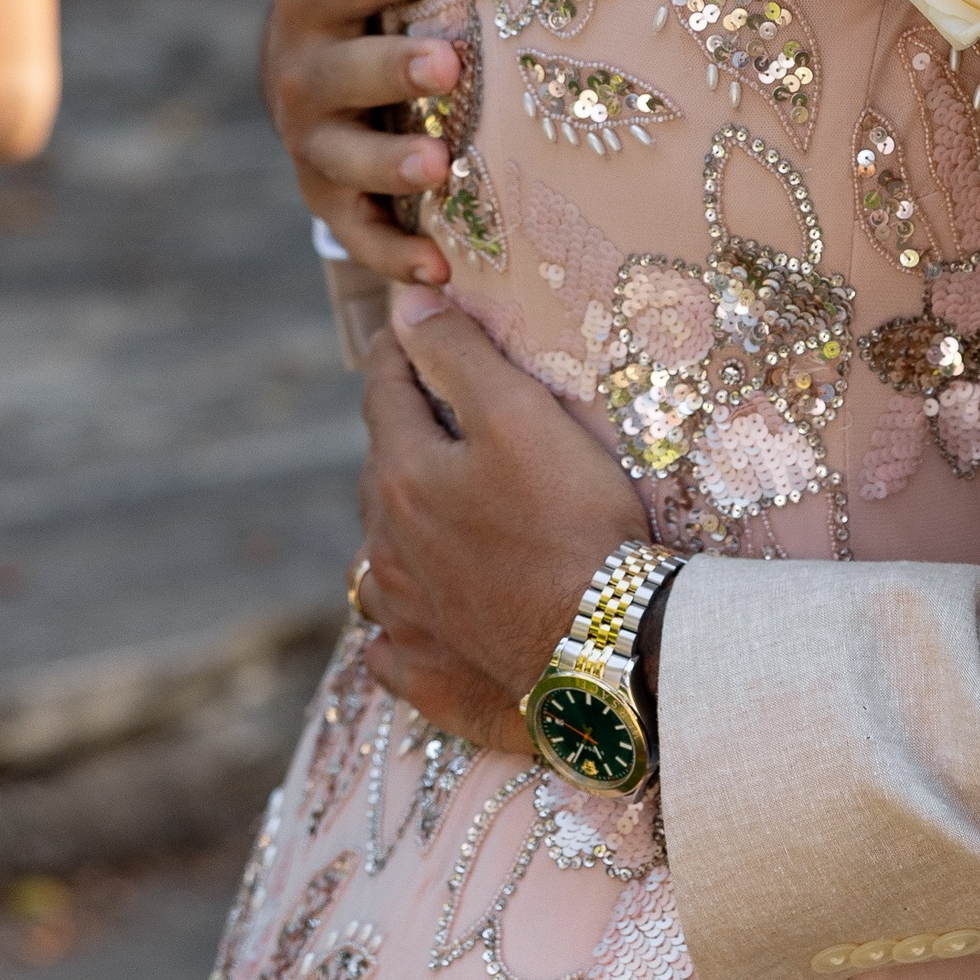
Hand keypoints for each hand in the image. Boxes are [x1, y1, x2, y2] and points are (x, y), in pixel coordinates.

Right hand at [260, 0, 458, 288]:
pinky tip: (442, 266)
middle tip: (450, 59)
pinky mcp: (328, 197)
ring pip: (343, 156)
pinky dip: (396, 251)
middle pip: (341, 70)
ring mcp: (311, 139)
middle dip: (393, 66)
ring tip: (440, 162)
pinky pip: (357, 232)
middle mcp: (302, 67)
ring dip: (390, 161)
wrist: (305, 79)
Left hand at [356, 296, 652, 714]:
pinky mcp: (427, 673)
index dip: (394, 354)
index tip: (399, 328)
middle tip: (432, 421)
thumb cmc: (572, 522)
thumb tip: (404, 306)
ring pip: (375, 561)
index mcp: (402, 479)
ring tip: (424, 521)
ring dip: (392, 532)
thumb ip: (458, 355)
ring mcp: (403, 617)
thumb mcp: (522, 416)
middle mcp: (386, 549)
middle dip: (400, 441)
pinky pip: (388, 646)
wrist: (604, 647)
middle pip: (379, 476)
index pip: (382, 395)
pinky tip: (412, 620)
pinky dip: (395, 625)